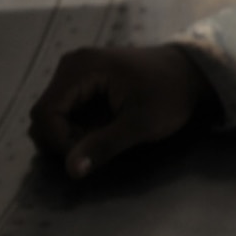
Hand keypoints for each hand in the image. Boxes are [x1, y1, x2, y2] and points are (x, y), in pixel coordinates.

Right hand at [28, 45, 216, 179]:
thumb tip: (71, 171)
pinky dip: (76, 127)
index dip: (60, 143)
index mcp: (81, 68)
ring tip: (101, 140)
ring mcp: (75, 71)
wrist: (191, 73)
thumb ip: (103, 146)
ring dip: (70, 136)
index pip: (45, 114)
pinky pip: (65, 110)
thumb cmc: (169, 95)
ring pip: (53, 115)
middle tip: (96, 150)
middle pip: (44, 114)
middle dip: (63, 140)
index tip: (87, 157)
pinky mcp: (82, 80)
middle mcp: (71, 64)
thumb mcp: (139, 124)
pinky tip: (101, 131)